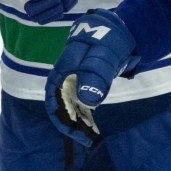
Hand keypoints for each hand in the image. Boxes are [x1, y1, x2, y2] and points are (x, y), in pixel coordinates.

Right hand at [45, 9, 137, 146]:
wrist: (118, 30)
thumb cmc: (106, 41)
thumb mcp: (101, 57)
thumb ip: (93, 76)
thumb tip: (88, 101)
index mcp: (62, 72)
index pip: (52, 101)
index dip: (60, 119)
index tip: (73, 133)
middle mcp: (65, 79)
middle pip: (61, 107)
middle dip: (71, 126)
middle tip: (87, 140)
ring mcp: (76, 81)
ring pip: (72, 107)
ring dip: (79, 123)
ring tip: (91, 138)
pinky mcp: (86, 83)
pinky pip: (82, 103)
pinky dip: (87, 116)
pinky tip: (95, 127)